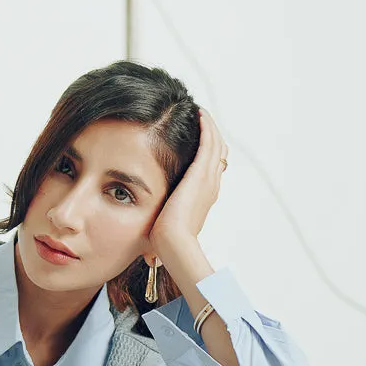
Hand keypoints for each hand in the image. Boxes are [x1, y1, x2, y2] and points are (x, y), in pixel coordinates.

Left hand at [148, 107, 227, 255]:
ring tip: (200, 112)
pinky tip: (199, 113)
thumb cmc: (165, 242)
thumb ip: (159, 228)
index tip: (195, 140)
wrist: (173, 242)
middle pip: (217, 153)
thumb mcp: (164, 231)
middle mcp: (211, 185)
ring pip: (216, 144)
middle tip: (200, 119)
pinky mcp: (202, 171)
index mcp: (203, 198)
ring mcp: (208, 178)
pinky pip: (209, 141)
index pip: (210, 169)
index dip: (206, 153)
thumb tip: (149, 252)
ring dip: (209, 127)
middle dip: (210, 136)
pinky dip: (207, 126)